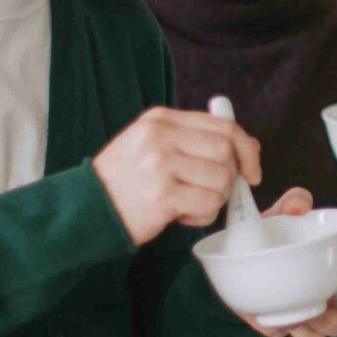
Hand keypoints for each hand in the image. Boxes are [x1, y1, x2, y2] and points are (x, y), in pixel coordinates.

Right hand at [92, 107, 262, 245]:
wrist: (84, 208)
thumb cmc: (123, 180)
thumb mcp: (150, 144)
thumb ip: (193, 139)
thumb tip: (247, 146)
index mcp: (160, 120)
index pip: (222, 126)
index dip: (246, 148)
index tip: (251, 170)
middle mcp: (160, 137)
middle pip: (226, 151)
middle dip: (230, 177)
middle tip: (212, 192)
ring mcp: (160, 165)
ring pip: (221, 180)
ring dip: (215, 199)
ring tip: (189, 204)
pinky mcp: (162, 196)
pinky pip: (208, 204)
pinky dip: (203, 216)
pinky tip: (181, 216)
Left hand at [235, 187, 336, 336]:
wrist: (231, 250)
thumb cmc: (267, 231)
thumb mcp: (281, 212)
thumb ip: (294, 201)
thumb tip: (300, 207)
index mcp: (326, 269)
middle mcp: (317, 295)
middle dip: (331, 319)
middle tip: (319, 308)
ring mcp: (296, 313)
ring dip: (308, 331)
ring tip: (293, 319)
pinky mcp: (272, 323)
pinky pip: (279, 334)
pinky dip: (275, 326)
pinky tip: (265, 314)